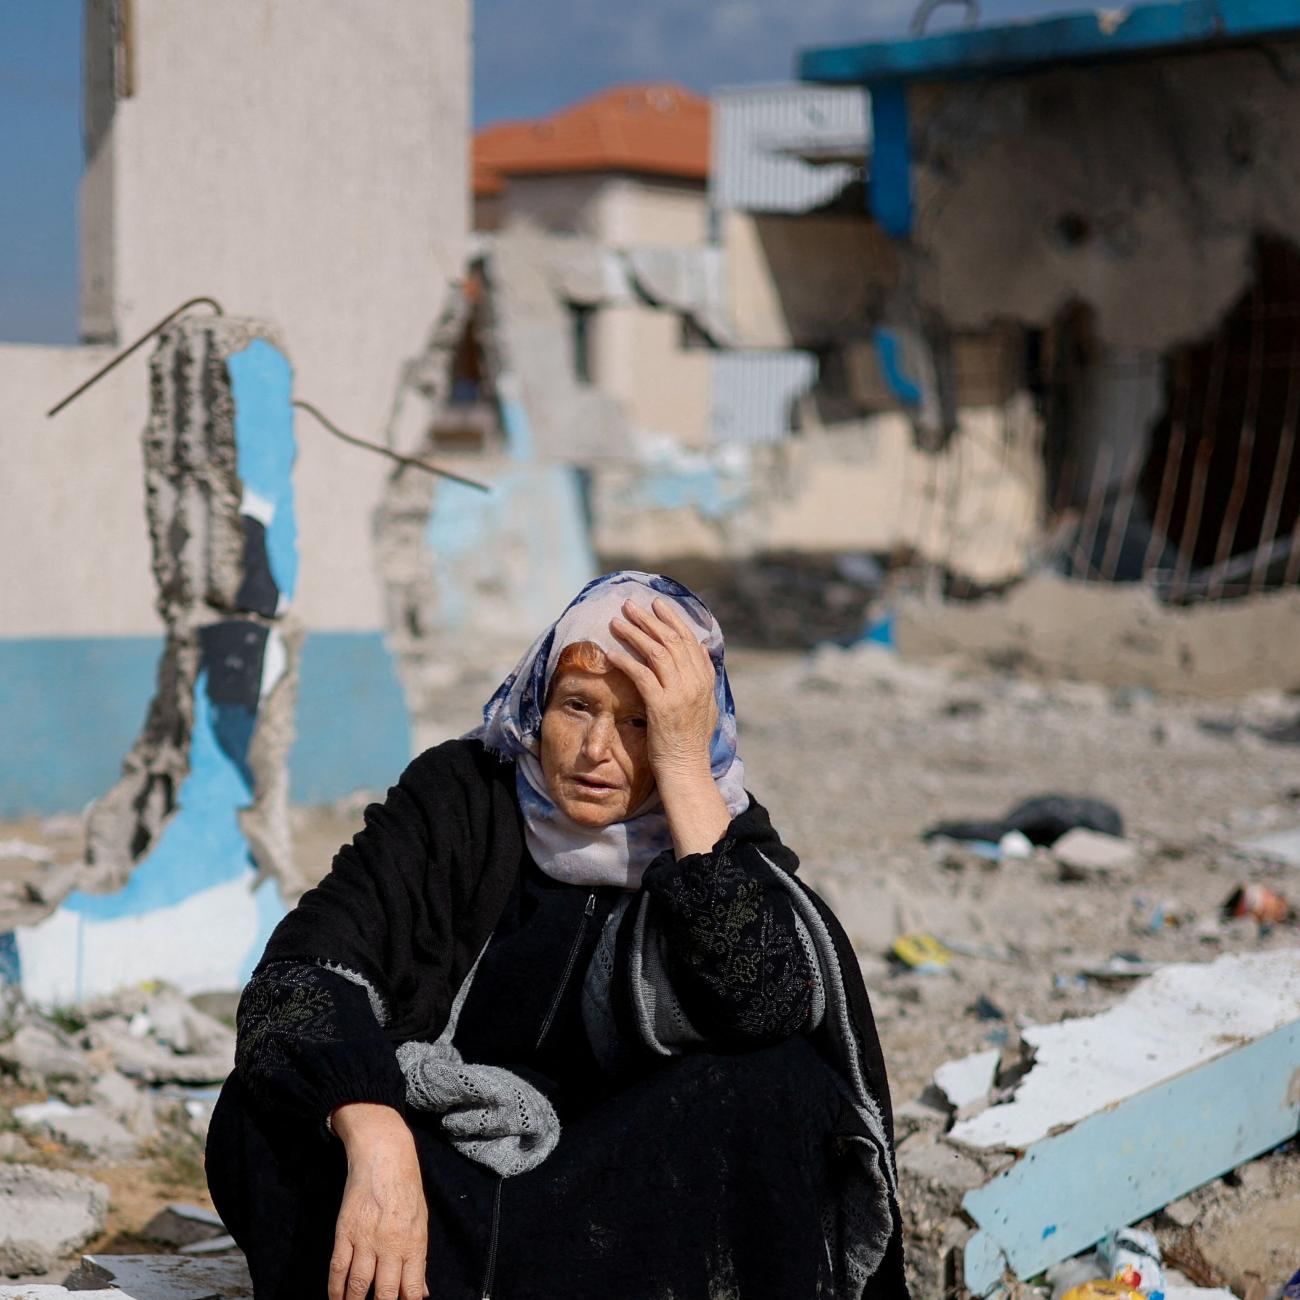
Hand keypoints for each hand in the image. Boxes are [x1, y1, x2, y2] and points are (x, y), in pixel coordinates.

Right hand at [329, 1103, 428, 1299]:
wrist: (385, 1155)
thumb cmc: (407, 1188)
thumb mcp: (420, 1222)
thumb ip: (418, 1261)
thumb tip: (422, 1292)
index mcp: (414, 1243)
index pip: (412, 1289)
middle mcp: (391, 1244)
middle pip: (384, 1293)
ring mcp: (366, 1238)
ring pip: (358, 1285)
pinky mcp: (345, 1230)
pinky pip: (338, 1267)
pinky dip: (335, 1289)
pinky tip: (336, 1299)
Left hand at [607, 597, 718, 780]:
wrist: (686, 769)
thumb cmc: (690, 740)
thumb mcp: (706, 704)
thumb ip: (704, 675)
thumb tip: (701, 648)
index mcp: (705, 679)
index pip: (688, 639)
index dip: (671, 619)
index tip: (656, 604)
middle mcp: (695, 682)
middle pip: (670, 640)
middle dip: (648, 619)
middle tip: (630, 605)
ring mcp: (679, 694)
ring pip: (655, 652)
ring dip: (633, 633)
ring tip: (616, 622)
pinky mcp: (662, 706)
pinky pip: (641, 675)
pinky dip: (626, 661)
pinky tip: (611, 653)